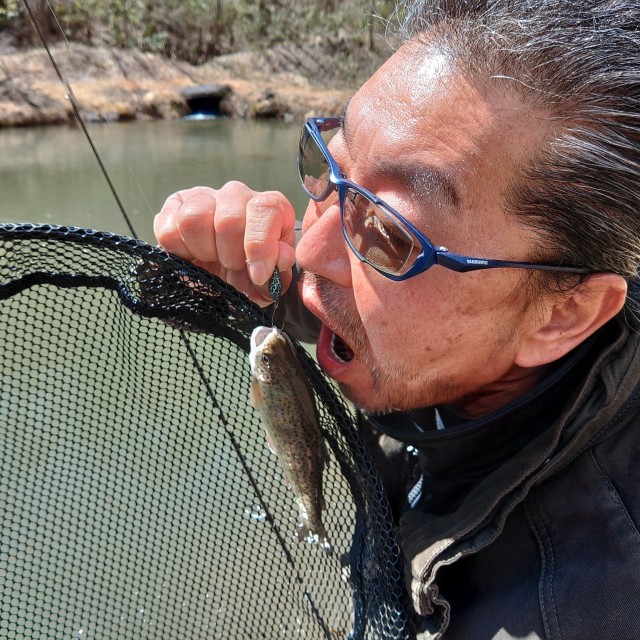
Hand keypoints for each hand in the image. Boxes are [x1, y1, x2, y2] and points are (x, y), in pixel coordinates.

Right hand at [154, 182, 296, 306]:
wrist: (221, 275)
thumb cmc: (251, 273)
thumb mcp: (270, 277)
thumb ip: (279, 270)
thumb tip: (281, 257)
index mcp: (268, 206)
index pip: (265, 209)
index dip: (260, 246)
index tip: (258, 275)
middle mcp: (237, 194)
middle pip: (228, 219)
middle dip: (230, 256)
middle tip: (232, 268)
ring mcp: (204, 196)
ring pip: (194, 219)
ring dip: (203, 251)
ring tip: (212, 260)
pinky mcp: (174, 206)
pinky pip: (169, 229)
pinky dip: (180, 252)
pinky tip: (192, 257)